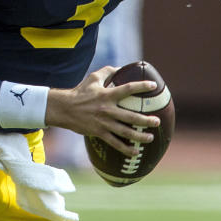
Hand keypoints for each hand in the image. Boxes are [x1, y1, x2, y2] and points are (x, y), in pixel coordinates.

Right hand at [45, 66, 161, 156]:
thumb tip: (121, 67)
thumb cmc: (80, 92)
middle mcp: (107, 109)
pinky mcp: (99, 133)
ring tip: (150, 137)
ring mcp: (104, 123)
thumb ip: (108, 71)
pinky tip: (135, 152)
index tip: (154, 86)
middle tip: (157, 121)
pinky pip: (115, 143)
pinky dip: (125, 149)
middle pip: (130, 116)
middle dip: (145, 120)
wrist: (63, 109)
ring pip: (125, 132)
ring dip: (139, 136)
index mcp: (107, 95)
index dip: (141, 86)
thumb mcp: (93, 78)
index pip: (128, 89)